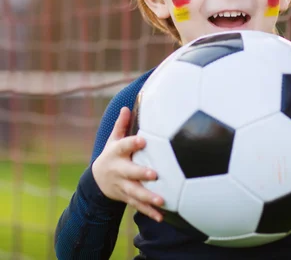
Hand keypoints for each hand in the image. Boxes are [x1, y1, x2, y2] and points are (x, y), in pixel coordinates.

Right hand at [92, 107, 163, 221]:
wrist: (97, 180)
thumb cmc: (112, 154)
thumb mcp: (113, 139)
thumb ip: (121, 124)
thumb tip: (126, 106)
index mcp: (116, 153)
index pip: (123, 146)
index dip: (132, 143)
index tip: (142, 140)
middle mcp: (119, 170)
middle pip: (129, 172)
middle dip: (141, 173)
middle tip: (154, 174)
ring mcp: (122, 186)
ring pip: (135, 192)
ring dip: (148, 197)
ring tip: (161, 201)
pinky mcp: (127, 198)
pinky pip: (138, 206)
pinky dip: (149, 212)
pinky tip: (161, 217)